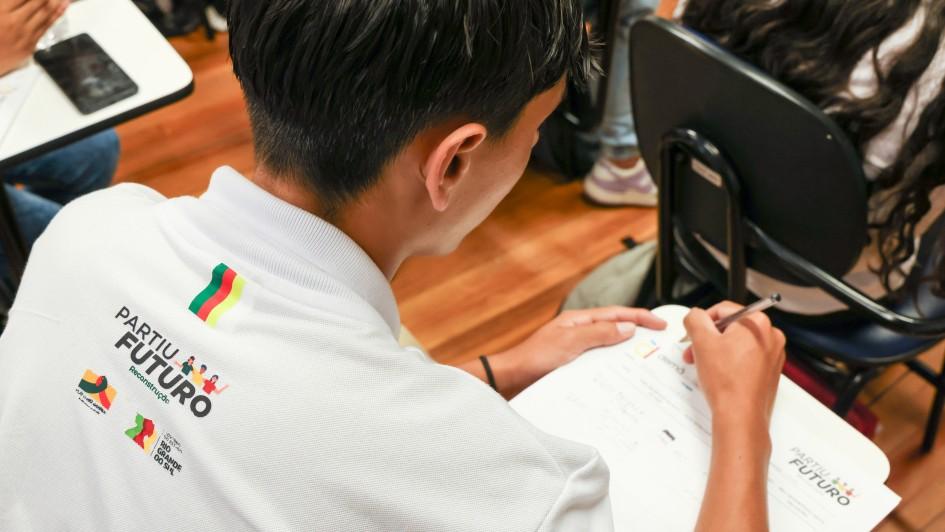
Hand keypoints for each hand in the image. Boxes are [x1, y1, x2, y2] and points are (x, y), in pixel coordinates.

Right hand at [0, 0, 67, 75]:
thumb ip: (4, 3)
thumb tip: (17, 0)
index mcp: (1, 11)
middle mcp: (14, 22)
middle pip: (37, 2)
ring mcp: (24, 35)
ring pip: (45, 14)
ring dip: (55, 1)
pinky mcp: (30, 45)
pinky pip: (46, 27)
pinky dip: (56, 15)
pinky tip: (63, 5)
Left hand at [489, 306, 666, 397]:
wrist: (512, 379)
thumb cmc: (534, 358)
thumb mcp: (570, 342)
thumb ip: (599, 333)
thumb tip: (627, 327)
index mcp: (579, 321)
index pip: (617, 314)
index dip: (641, 317)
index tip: (661, 324)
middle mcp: (580, 333)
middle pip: (616, 329)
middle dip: (639, 334)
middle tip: (662, 344)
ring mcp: (577, 349)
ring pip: (610, 348)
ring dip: (628, 353)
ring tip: (648, 362)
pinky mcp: (574, 366)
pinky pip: (600, 363)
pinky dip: (614, 368)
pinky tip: (623, 378)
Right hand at [683, 301, 785, 435]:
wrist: (740, 415)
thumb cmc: (727, 382)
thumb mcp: (701, 342)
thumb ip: (695, 319)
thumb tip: (695, 316)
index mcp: (758, 323)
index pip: (723, 310)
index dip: (702, 322)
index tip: (693, 333)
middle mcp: (770, 336)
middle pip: (731, 327)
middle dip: (709, 339)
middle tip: (695, 351)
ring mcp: (773, 355)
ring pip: (737, 343)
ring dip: (718, 351)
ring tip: (705, 364)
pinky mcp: (770, 371)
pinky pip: (746, 358)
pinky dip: (731, 362)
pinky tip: (719, 374)